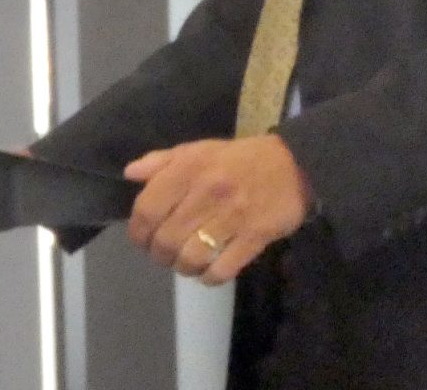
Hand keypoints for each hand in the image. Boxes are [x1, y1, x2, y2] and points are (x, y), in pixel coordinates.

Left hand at [125, 135, 311, 285]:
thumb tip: (130, 173)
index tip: (144, 237)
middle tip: (169, 251)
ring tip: (189, 261)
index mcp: (191, 167)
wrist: (296, 163)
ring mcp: (232, 216)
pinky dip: (209, 276)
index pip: (146, 209)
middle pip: (165, 241)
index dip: (138, 232)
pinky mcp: (254, 236)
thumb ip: (164, 161)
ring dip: (184, 267)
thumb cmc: (242, 158)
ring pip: (189, 258)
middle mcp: (207, 191)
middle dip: (160, 254)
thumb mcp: (202, 149)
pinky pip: (220, 270)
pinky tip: (211, 269)